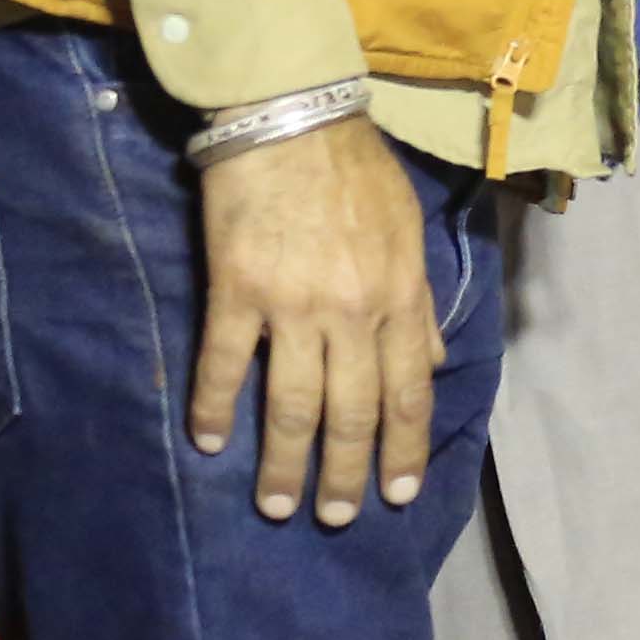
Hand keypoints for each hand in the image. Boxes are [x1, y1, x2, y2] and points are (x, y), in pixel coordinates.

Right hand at [189, 112, 436, 527]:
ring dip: (284, 462)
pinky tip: (210, 443)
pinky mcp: (238, 291)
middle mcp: (353, 311)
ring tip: (277, 505)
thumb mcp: (409, 234)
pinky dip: (217, 408)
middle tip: (336, 519)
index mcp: (399, 297)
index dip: (403, 447)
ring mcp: (294, 304)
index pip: (408, 391)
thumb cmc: (356, 174)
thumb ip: (417, 302)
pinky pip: (226, 364)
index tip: (396, 493)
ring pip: (293, 403)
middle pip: (353, 411)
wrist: (292, 120)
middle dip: (346, 473)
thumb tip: (429, 360)